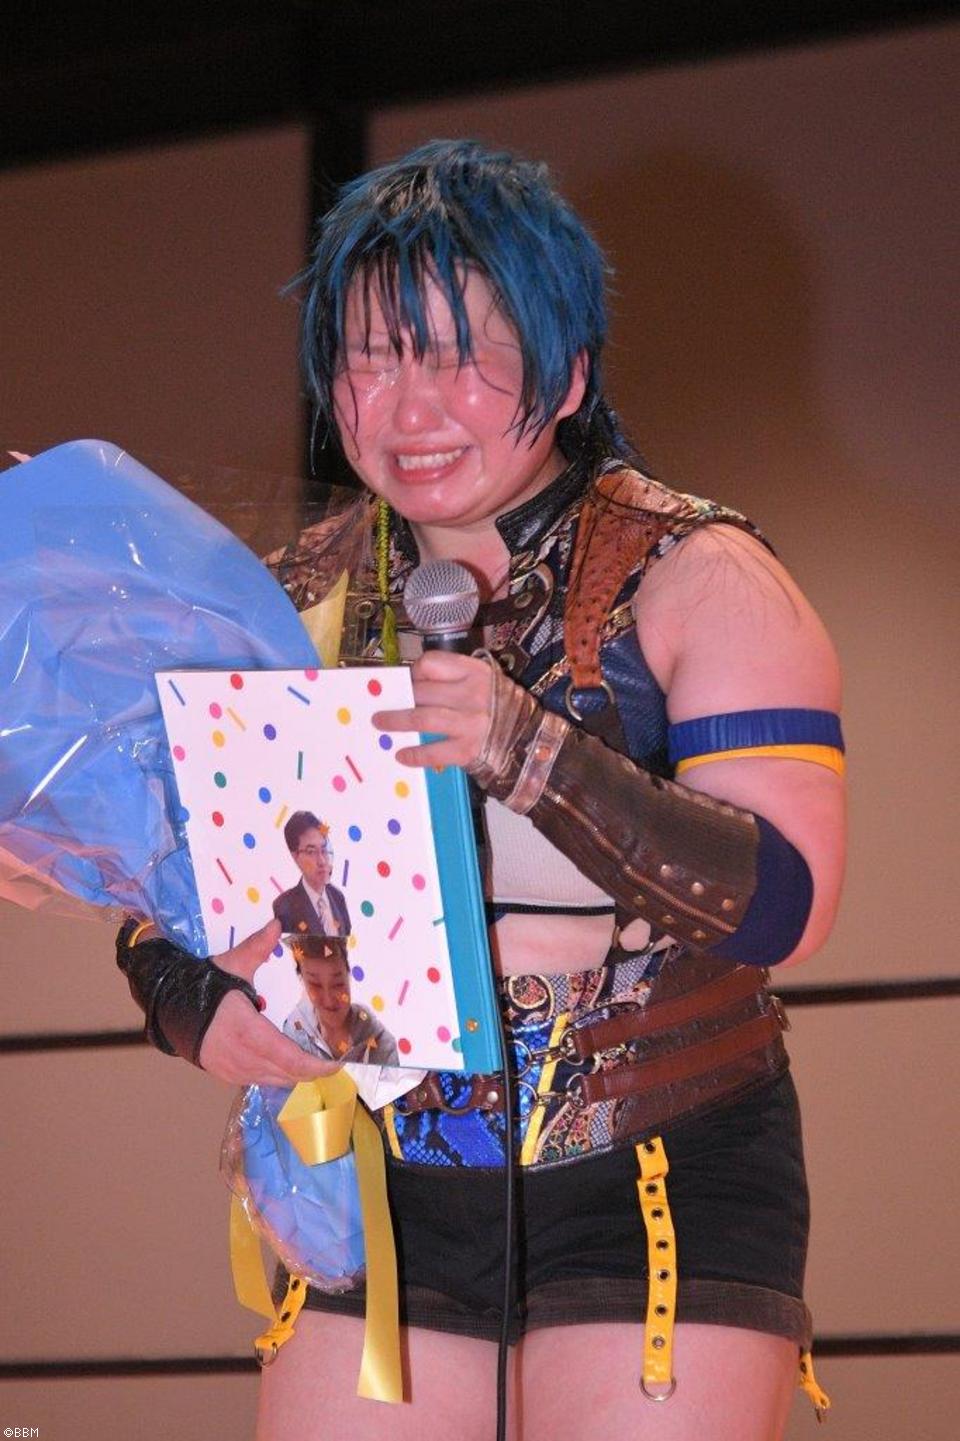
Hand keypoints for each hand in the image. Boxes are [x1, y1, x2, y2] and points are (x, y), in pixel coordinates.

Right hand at [198, 919, 341, 1085]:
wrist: (167, 1008)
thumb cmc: (203, 987)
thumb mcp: (231, 965)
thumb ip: (257, 947)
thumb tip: (278, 923)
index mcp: (245, 1030)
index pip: (288, 1058)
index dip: (316, 1065)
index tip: (338, 1061)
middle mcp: (241, 1057)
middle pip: (287, 1073)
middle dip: (312, 1069)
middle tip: (333, 1057)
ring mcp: (232, 1070)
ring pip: (275, 1080)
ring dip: (295, 1072)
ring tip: (315, 1058)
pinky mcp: (226, 1075)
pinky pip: (260, 1080)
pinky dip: (277, 1073)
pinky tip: (288, 1060)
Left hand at [371, 650, 492, 767]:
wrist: (529, 740)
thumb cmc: (498, 708)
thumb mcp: (482, 682)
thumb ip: (452, 680)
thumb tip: (409, 687)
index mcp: (475, 672)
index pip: (431, 663)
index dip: (413, 672)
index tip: (407, 682)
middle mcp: (473, 694)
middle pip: (422, 691)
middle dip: (398, 698)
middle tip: (380, 704)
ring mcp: (470, 723)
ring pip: (422, 718)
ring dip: (396, 720)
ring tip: (379, 723)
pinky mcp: (469, 749)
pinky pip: (434, 751)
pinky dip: (415, 754)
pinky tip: (402, 755)